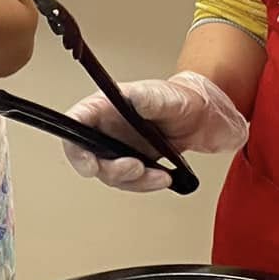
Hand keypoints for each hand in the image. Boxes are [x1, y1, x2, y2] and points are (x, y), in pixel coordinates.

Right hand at [64, 71, 248, 193]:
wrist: (204, 117)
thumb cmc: (180, 98)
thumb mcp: (165, 95)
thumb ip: (148, 98)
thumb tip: (133, 100)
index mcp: (105, 106)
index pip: (76, 123)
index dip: (75, 146)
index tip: (89, 163)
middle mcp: (107, 128)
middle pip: (89, 156)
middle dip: (112, 170)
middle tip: (135, 168)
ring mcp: (119, 148)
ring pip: (111, 175)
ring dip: (135, 180)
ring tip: (158, 175)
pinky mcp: (134, 163)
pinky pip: (131, 182)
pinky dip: (146, 184)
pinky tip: (163, 177)